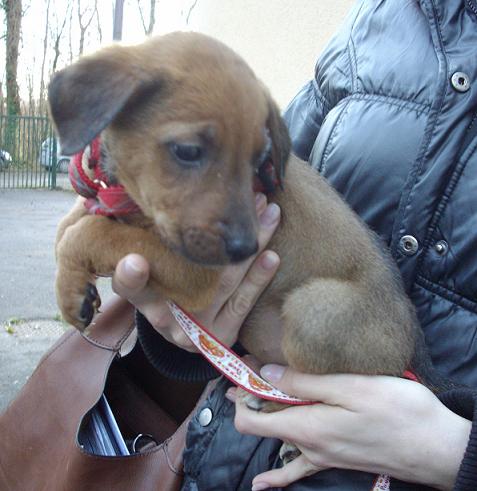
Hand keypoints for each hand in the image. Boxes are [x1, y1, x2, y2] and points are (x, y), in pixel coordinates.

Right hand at [111, 193, 280, 351]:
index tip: (133, 262)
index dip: (130, 278)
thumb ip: (142, 249)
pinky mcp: (223, 335)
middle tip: (239, 201)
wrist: (182, 325)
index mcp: (143, 299)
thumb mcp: (148, 268)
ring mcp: (197, 332)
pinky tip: (271, 255)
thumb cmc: (165, 285)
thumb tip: (141, 221)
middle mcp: (166, 320)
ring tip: (268, 212)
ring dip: (250, 247)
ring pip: (226, 286)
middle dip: (221, 236)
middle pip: (193, 277)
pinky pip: (243, 305)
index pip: (129, 288)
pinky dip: (258, 278)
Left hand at [231, 365, 470, 490]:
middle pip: (263, 427)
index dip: (240, 396)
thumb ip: (304, 383)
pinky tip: (264, 485)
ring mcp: (322, 457)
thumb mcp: (350, 387)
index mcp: (307, 429)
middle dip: (250, 399)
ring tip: (252, 394)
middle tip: (249, 370)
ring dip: (265, 415)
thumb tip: (265, 375)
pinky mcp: (336, 460)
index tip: (241, 370)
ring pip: (279, 438)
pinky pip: (298, 469)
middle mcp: (309, 448)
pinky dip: (278, 474)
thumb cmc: (399, 412)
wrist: (437, 447)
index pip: (251, 421)